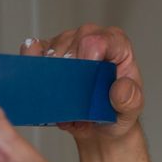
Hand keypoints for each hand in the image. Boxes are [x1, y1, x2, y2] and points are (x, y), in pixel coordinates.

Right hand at [21, 25, 142, 140]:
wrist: (99, 125)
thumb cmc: (117, 112)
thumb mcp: (130, 111)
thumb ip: (130, 99)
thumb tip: (119, 88)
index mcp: (115, 43)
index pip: (95, 40)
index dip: (84, 60)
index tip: (83, 83)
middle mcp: (90, 36)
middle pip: (68, 45)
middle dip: (67, 75)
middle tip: (74, 98)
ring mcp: (66, 42)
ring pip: (48, 51)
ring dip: (51, 79)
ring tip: (64, 99)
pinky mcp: (47, 51)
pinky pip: (31, 53)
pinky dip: (33, 73)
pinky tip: (45, 88)